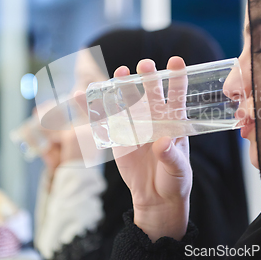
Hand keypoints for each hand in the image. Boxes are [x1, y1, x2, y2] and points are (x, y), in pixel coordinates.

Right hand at [75, 57, 192, 241]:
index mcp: (174, 124)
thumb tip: (162, 142)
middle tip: (145, 65)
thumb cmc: (174, 180)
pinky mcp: (117, 137)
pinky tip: (82, 95)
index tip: (176, 62)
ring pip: (127, 103)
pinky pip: (104, 121)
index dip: (177, 79)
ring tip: (120, 72)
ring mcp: (135, 126)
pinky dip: (92, 109)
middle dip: (149, 79)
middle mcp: (154, 120)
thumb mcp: (178, 170)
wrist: (155, 197)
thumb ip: (171, 156)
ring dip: (122, 87)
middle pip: (151, 95)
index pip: (177, 98)